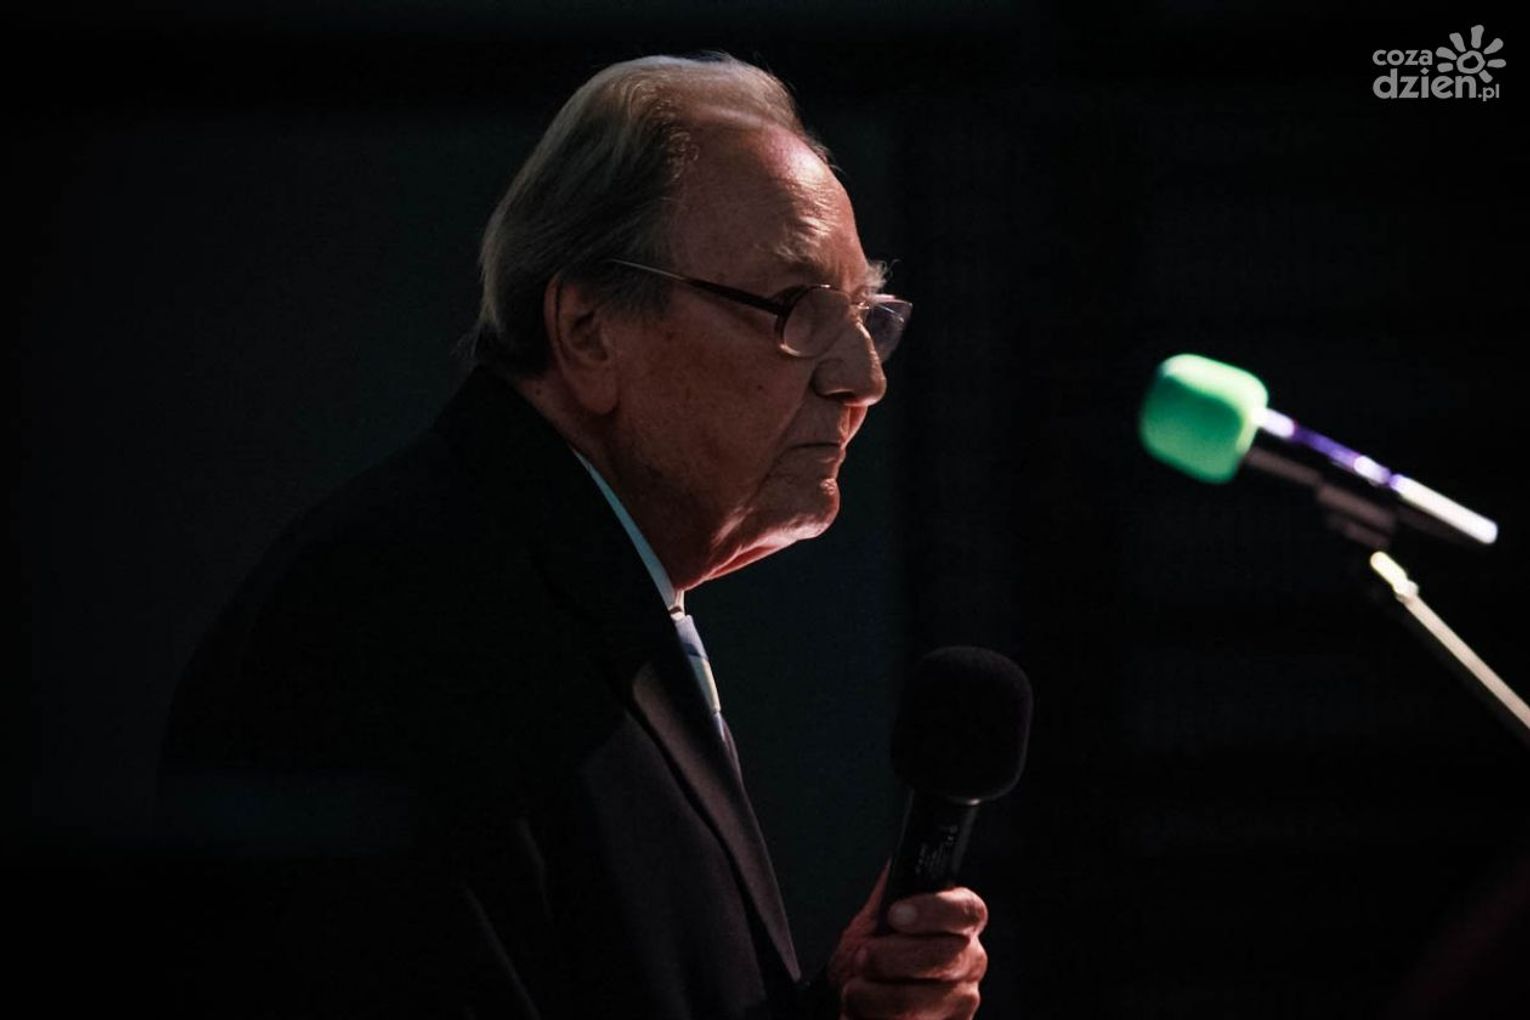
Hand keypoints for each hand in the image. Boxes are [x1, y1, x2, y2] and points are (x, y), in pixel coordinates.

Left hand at [827, 865, 988, 1018]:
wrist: (862, 998)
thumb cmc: (875, 953)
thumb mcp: (878, 918)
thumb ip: (892, 891)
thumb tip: (900, 857)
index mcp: (960, 923)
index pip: (966, 910)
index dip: (932, 910)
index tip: (895, 915)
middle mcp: (970, 961)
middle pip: (940, 958)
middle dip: (887, 958)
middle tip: (860, 958)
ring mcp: (961, 1003)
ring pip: (916, 1003)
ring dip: (871, 997)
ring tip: (855, 991)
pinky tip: (863, 1014)